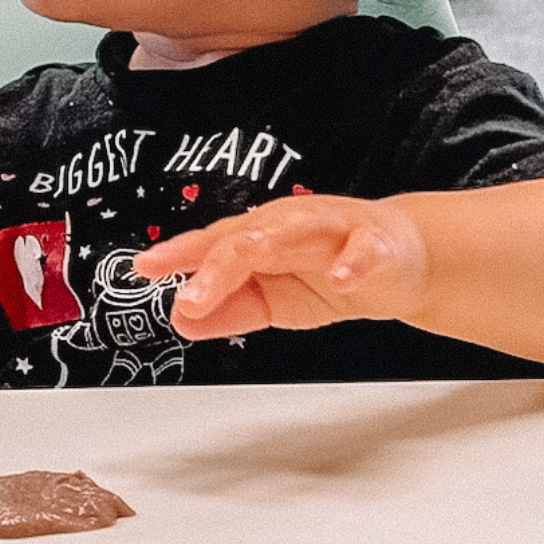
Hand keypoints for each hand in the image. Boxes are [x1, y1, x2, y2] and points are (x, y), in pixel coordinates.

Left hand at [132, 193, 427, 340]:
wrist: (400, 257)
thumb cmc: (329, 269)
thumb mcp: (272, 300)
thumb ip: (230, 308)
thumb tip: (181, 319)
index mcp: (258, 237)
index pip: (211, 244)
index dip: (178, 254)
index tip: (144, 268)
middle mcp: (287, 224)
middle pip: (245, 238)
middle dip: (215, 263)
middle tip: (189, 296)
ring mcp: (331, 229)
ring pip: (297, 229)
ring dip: (272, 242)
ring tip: (249, 255)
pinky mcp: (375, 244)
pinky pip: (364, 250)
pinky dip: (354, 261)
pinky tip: (342, 277)